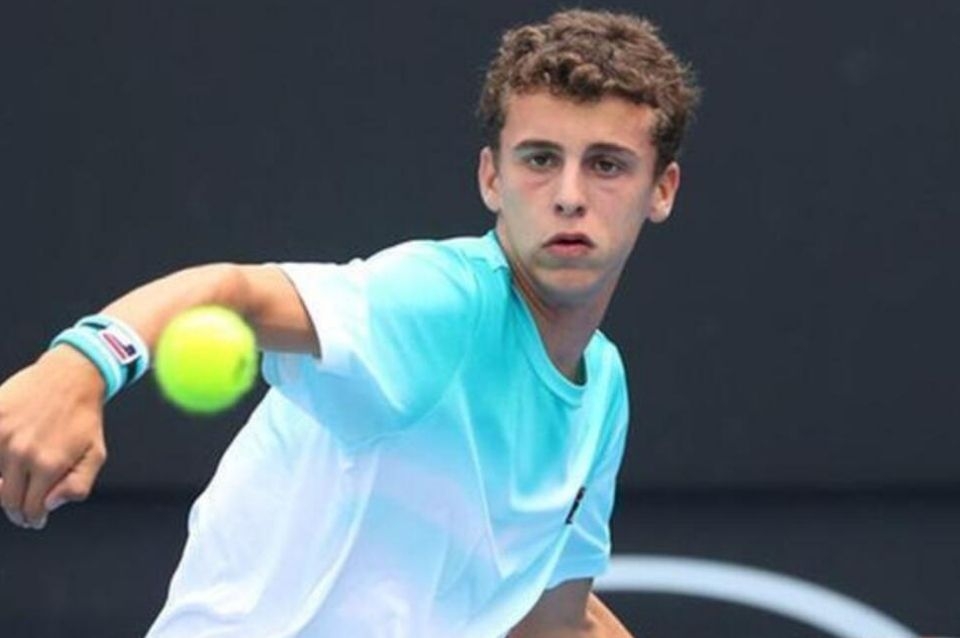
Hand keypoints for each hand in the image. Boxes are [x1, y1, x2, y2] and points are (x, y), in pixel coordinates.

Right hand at [0, 345, 106, 528]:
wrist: (70, 377)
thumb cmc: (84, 418)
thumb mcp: (96, 454)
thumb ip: (78, 486)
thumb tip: (48, 505)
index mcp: (49, 464)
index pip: (30, 509)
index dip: (32, 519)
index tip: (34, 520)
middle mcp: (21, 452)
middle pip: (7, 499)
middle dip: (17, 510)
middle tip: (23, 511)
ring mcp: (1, 435)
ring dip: (4, 485)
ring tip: (16, 484)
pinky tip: (5, 466)